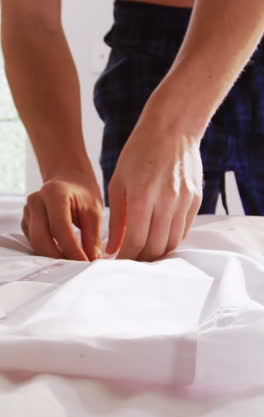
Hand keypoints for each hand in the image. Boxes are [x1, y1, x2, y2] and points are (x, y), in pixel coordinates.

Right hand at [22, 166, 102, 260]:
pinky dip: (49, 252)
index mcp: (54, 193)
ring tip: (74, 263)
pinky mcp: (25, 222)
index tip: (86, 264)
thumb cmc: (83, 194)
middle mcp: (35, 201)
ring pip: (36, 244)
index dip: (73, 250)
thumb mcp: (94, 212)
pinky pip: (34, 243)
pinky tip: (64, 255)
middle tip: (78, 267)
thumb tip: (92, 261)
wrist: (68, 181)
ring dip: (54, 257)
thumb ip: (92, 237)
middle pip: (41, 239)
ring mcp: (27, 212)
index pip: (60, 228)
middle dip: (60, 258)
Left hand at [106, 98, 202, 261]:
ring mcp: (184, 201)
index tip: (118, 262)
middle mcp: (166, 201)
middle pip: (156, 248)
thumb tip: (114, 248)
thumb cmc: (139, 152)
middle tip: (130, 260)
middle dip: (141, 260)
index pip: (135, 242)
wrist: (172, 127)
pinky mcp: (196, 199)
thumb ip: (117, 218)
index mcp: (142, 196)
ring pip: (172, 243)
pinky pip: (183, 230)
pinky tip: (159, 237)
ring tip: (144, 252)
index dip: (126, 258)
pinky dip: (170, 239)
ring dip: (157, 253)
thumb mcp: (118, 182)